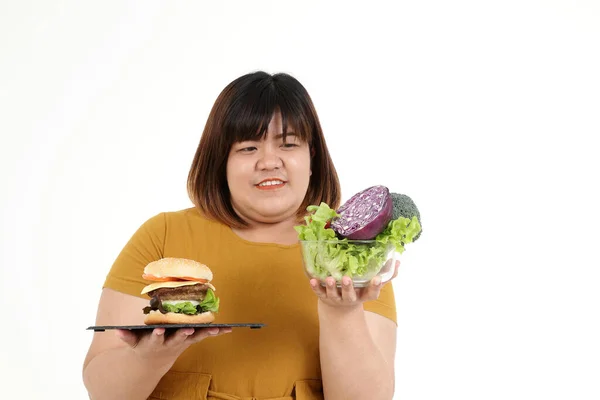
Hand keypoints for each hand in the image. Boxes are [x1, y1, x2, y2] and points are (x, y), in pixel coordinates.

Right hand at [115, 326, 231, 366]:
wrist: (156, 359)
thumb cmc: (144, 344)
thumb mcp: (134, 342)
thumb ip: (127, 336)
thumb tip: (117, 331)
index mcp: (155, 342)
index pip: (155, 337)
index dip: (157, 334)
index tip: (159, 330)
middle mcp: (171, 343)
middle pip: (178, 339)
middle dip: (182, 334)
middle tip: (188, 329)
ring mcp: (183, 342)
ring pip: (195, 338)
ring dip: (205, 334)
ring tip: (215, 329)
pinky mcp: (192, 340)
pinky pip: (206, 335)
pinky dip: (217, 332)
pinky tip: (229, 328)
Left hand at [309, 260, 399, 307]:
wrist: (339, 308)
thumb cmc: (359, 290)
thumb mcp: (371, 285)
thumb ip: (385, 275)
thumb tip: (397, 261)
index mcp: (363, 295)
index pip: (372, 293)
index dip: (375, 287)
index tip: (377, 279)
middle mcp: (350, 299)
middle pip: (350, 295)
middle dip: (348, 287)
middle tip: (347, 278)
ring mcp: (336, 299)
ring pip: (333, 294)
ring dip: (330, 286)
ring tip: (328, 278)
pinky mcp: (323, 297)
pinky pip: (318, 293)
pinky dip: (315, 287)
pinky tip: (312, 280)